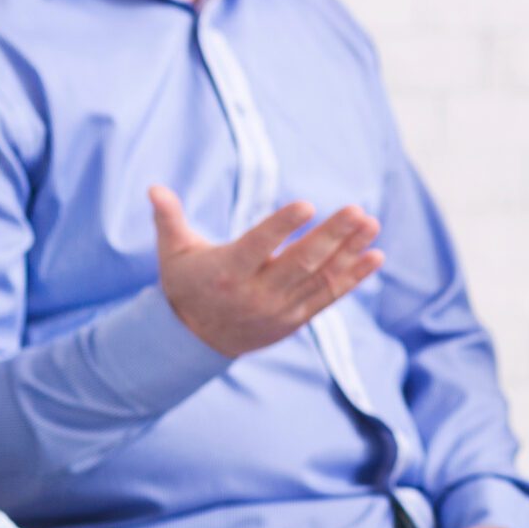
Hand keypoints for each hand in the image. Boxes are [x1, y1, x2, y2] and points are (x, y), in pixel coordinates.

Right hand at [150, 186, 383, 357]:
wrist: (195, 340)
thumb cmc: (186, 284)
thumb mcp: (172, 252)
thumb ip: (168, 219)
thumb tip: (154, 187)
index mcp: (227, 272)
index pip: (259, 246)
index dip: (282, 226)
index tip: (307, 204)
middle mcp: (256, 293)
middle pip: (300, 263)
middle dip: (331, 236)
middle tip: (357, 210)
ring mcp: (280, 309)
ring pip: (320, 278)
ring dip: (349, 251)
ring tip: (372, 224)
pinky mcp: (296, 319)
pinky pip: (329, 296)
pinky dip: (354, 277)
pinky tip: (375, 255)